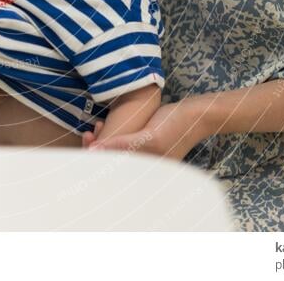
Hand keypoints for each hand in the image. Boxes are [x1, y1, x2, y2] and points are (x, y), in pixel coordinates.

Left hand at [82, 99, 212, 159]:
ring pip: (115, 153)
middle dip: (97, 149)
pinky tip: (104, 125)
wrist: (196, 113)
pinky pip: (123, 145)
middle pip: (112, 162)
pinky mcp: (144, 145)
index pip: (112, 170)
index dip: (96, 159)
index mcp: (145, 171)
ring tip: (98, 126)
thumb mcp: (148, 137)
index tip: (87, 143)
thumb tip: (94, 151)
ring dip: (102, 141)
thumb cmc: (176, 125)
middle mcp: (144, 166)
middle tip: (89, 134)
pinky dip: (111, 137)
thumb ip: (121, 146)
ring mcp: (144, 156)